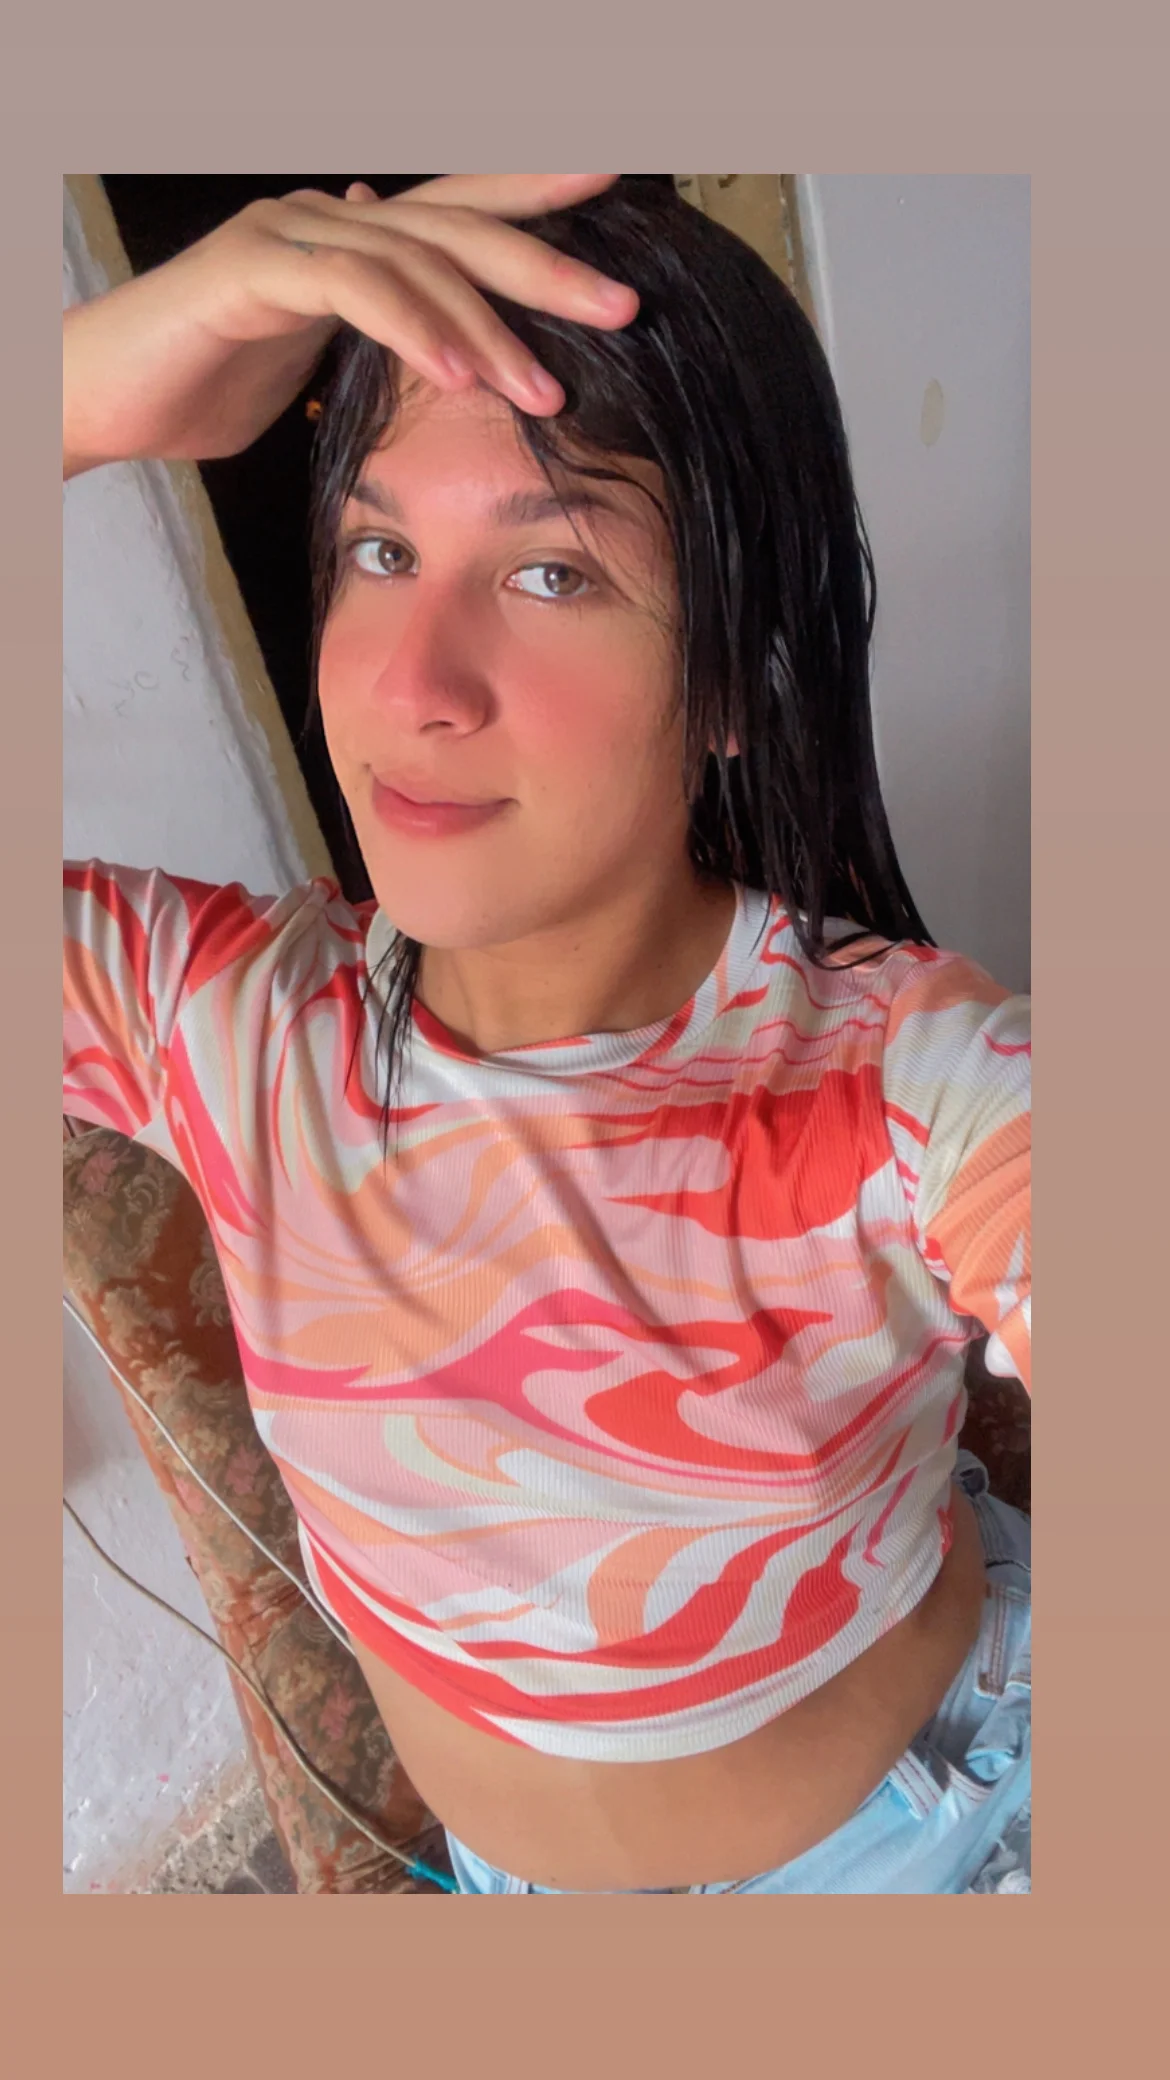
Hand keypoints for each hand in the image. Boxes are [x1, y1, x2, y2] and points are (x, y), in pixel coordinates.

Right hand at [63, 174, 638, 474]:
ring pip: (413, 260)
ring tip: (542, 387)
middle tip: (622, 307)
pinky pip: (349, 288)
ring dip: (486, 327)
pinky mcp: (250, 270)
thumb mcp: (312, 370)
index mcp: (353, 239)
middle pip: (458, 226)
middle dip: (545, 266)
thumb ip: (373, 348)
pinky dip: (412, 327)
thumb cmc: (202, 386)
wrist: (101, 397)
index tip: (619, 197)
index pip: (461, 211)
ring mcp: (288, 232)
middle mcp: (328, 217)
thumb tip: (439, 351)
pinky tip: (458, 373)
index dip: (538, 196)